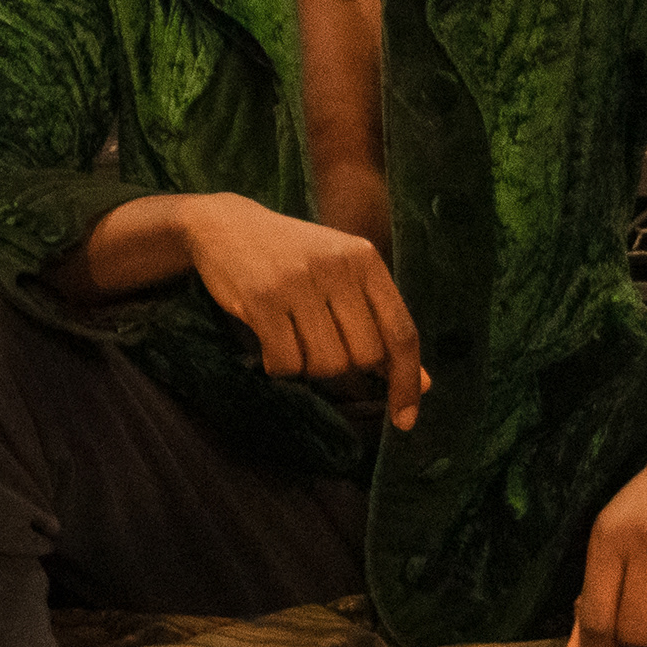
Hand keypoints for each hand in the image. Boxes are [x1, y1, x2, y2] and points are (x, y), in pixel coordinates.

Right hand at [174, 196, 429, 429]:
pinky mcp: (262, 299)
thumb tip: (420, 385)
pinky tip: (270, 344)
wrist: (226, 226)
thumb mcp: (343, 278)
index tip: (404, 420)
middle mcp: (337, 267)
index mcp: (365, 259)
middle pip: (364, 356)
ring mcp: (299, 282)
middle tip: (319, 345)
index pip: (401, 332)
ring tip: (292, 340)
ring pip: (326, 364)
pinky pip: (286, 363)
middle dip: (344, 367)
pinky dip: (279, 367)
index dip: (405, 381)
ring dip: (308, 367)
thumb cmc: (293, 258)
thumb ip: (380, 324)